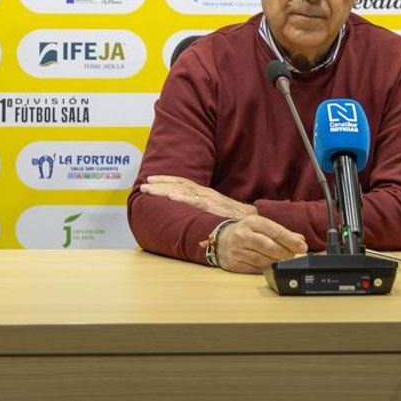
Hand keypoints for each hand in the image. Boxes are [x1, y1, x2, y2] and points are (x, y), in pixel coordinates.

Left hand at [140, 175, 256, 219]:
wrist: (257, 220)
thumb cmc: (237, 219)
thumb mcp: (218, 212)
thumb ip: (205, 211)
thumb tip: (191, 215)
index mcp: (205, 194)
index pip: (183, 183)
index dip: (166, 181)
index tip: (151, 180)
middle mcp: (205, 193)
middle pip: (179, 185)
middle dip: (160, 184)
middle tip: (143, 185)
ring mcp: (210, 199)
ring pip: (183, 191)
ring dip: (164, 189)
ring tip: (149, 189)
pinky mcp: (214, 207)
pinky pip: (196, 201)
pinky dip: (183, 197)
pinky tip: (171, 197)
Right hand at [214, 216, 307, 275]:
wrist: (220, 240)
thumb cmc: (246, 232)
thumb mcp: (261, 226)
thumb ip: (281, 232)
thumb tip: (300, 240)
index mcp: (252, 222)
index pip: (275, 231)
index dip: (290, 240)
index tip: (303, 247)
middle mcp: (243, 235)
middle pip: (268, 246)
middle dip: (285, 253)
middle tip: (294, 256)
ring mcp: (237, 250)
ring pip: (262, 260)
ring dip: (277, 262)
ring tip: (284, 261)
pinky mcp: (234, 264)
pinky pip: (254, 269)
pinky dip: (266, 269)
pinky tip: (272, 267)